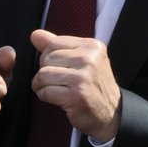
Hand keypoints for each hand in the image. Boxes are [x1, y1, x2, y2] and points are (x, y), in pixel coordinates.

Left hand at [29, 29, 121, 143]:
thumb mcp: (82, 60)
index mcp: (92, 46)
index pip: (54, 43)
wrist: (112, 112)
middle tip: (56, 81)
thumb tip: (35, 34)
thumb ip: (58, 45)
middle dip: (44, 71)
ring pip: (43, 75)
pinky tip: (56, 98)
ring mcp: (84, 77)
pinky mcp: (76, 95)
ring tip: (53, 89)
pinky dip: (45, 96)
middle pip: (46, 59)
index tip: (57, 67)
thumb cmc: (94, 85)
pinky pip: (46, 91)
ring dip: (41, 85)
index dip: (48, 57)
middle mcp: (89, 59)